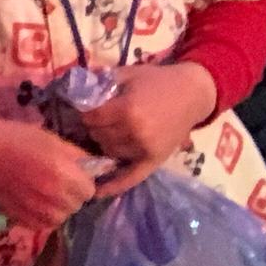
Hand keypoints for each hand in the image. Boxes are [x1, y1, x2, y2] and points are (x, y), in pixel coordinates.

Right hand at [0, 110, 96, 227]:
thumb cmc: (18, 137)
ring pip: (59, 218)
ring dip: (58, 209)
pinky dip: (42, 217)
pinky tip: (35, 204)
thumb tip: (96, 170)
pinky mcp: (17, 215)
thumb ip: (77, 157)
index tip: (74, 176)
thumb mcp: (53, 139)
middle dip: (71, 196)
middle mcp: (50, 193)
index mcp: (62, 171)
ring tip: (47, 196)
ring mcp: (33, 207)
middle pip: (75, 206)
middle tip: (59, 185)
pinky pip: (40, 225)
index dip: (83, 182)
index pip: (89, 190)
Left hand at [81, 61, 215, 191]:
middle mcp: (135, 133)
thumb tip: (73, 89)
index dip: (86, 112)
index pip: (90, 118)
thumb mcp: (126, 74)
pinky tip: (97, 192)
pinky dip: (114, 186)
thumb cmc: (157, 81)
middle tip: (102, 118)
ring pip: (109, 151)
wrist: (193, 93)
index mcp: (126, 110)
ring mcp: (145, 149)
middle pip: (97, 135)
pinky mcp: (155, 160)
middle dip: (95, 126)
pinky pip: (131, 177)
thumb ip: (99, 81)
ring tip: (111, 131)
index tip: (89, 107)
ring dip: (104, 143)